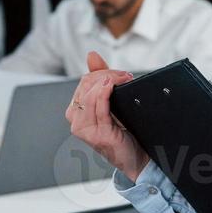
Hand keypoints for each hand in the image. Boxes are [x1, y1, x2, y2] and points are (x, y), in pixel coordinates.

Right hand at [67, 51, 148, 180]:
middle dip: (107, 75)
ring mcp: (84, 129)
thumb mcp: (110, 102)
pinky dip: (105, 93)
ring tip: (125, 80)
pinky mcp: (97, 134)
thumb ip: (100, 78)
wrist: (135, 158)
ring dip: (110, 81)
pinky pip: (99, 107)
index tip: (120, 74)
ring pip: (92, 93)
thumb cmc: (123, 132)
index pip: (84, 81)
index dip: (103, 73)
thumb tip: (91, 55)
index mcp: (76, 110)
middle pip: (87, 84)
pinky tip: (112, 86)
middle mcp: (76, 120)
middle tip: (125, 76)